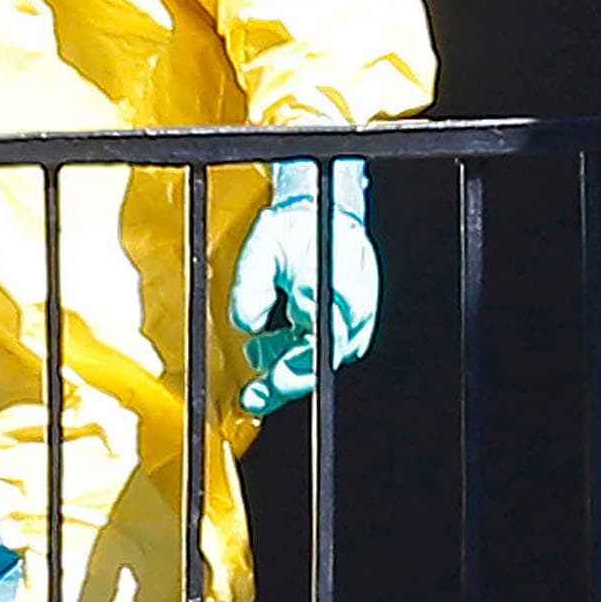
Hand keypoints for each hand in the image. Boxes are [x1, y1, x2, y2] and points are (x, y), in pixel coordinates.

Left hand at [228, 159, 379, 416]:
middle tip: (256, 395)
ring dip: (289, 366)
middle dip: (286, 381)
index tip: (268, 384)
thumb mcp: (262, 249)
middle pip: (321, 363)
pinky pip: (325, 346)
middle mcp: (351, 310)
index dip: (291, 373)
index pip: (317, 350)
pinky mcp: (351, 318)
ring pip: (322, 358)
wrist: (322, 207)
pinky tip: (275, 346)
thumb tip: (245, 324)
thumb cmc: (297, 226)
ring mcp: (355, 316)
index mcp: (334, 295)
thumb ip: (252, 287)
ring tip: (259, 359)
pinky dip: (299, 352)